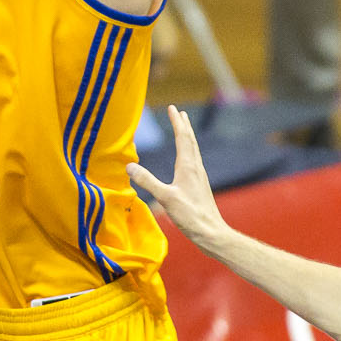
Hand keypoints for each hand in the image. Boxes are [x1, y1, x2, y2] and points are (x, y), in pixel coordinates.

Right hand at [127, 106, 228, 248]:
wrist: (211, 232)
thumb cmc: (190, 215)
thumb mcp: (165, 198)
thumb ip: (148, 181)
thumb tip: (129, 166)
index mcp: (188, 167)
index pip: (183, 138)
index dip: (177, 122)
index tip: (173, 108)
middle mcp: (196, 168)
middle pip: (190, 141)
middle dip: (183, 125)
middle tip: (179, 112)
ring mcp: (199, 177)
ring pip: (194, 150)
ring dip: (188, 137)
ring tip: (185, 129)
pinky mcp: (200, 186)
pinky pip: (194, 161)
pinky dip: (189, 151)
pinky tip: (187, 159)